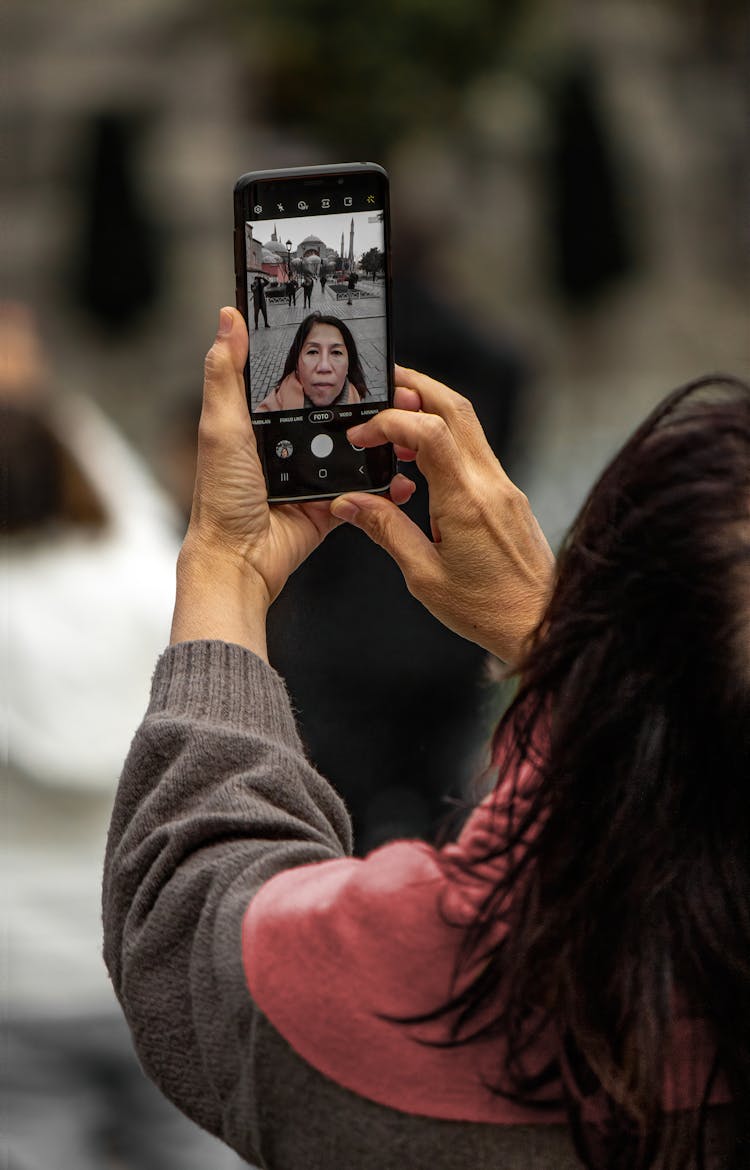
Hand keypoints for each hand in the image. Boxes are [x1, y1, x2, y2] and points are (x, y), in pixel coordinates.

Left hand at [172, 309, 413, 654]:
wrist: (240, 559)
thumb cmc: (221, 497)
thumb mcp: (220, 425)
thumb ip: (227, 373)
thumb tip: (229, 317)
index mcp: (259, 422)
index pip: (296, 382)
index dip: (323, 365)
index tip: (355, 348)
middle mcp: (287, 445)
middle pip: (333, 414)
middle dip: (366, 403)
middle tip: (397, 389)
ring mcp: (311, 475)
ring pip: (354, 450)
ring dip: (381, 440)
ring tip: (408, 425)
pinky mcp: (330, 504)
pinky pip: (363, 490)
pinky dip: (383, 484)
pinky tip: (401, 473)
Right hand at [330, 366, 554, 665]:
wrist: (540, 625)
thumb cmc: (488, 610)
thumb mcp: (423, 575)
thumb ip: (385, 530)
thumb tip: (349, 503)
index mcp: (466, 503)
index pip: (429, 431)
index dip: (390, 421)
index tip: (362, 436)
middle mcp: (489, 486)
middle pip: (455, 408)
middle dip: (415, 386)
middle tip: (380, 384)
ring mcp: (504, 487)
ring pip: (467, 425)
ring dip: (429, 410)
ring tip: (392, 424)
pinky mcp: (509, 496)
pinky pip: (474, 451)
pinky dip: (443, 440)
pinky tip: (418, 460)